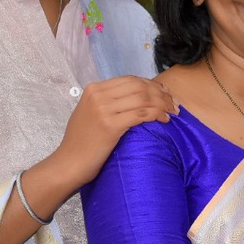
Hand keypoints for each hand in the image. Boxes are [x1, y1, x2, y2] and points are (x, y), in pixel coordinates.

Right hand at [50, 76, 178, 187]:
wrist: (69, 163)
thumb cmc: (82, 142)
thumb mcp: (91, 113)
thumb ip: (109, 101)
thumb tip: (137, 97)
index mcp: (94, 89)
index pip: (130, 80)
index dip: (152, 84)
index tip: (165, 93)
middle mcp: (98, 95)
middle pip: (139, 87)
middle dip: (161, 93)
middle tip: (174, 103)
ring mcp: (103, 109)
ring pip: (143, 99)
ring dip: (163, 104)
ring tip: (173, 112)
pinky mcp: (110, 125)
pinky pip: (142, 114)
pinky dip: (157, 114)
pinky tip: (165, 120)